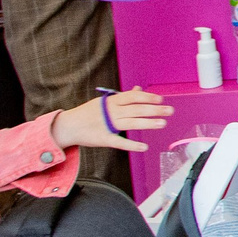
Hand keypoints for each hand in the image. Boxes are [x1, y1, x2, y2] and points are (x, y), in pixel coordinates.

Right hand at [52, 88, 171, 152]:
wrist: (67, 126)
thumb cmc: (88, 113)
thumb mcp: (105, 102)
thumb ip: (124, 97)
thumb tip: (139, 89)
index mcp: (112, 102)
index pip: (133, 97)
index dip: (148, 98)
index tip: (161, 100)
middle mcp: (111, 112)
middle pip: (136, 109)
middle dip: (154, 110)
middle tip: (170, 111)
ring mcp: (107, 126)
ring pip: (131, 123)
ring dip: (148, 123)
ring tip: (163, 123)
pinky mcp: (103, 139)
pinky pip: (119, 142)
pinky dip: (132, 145)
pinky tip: (144, 147)